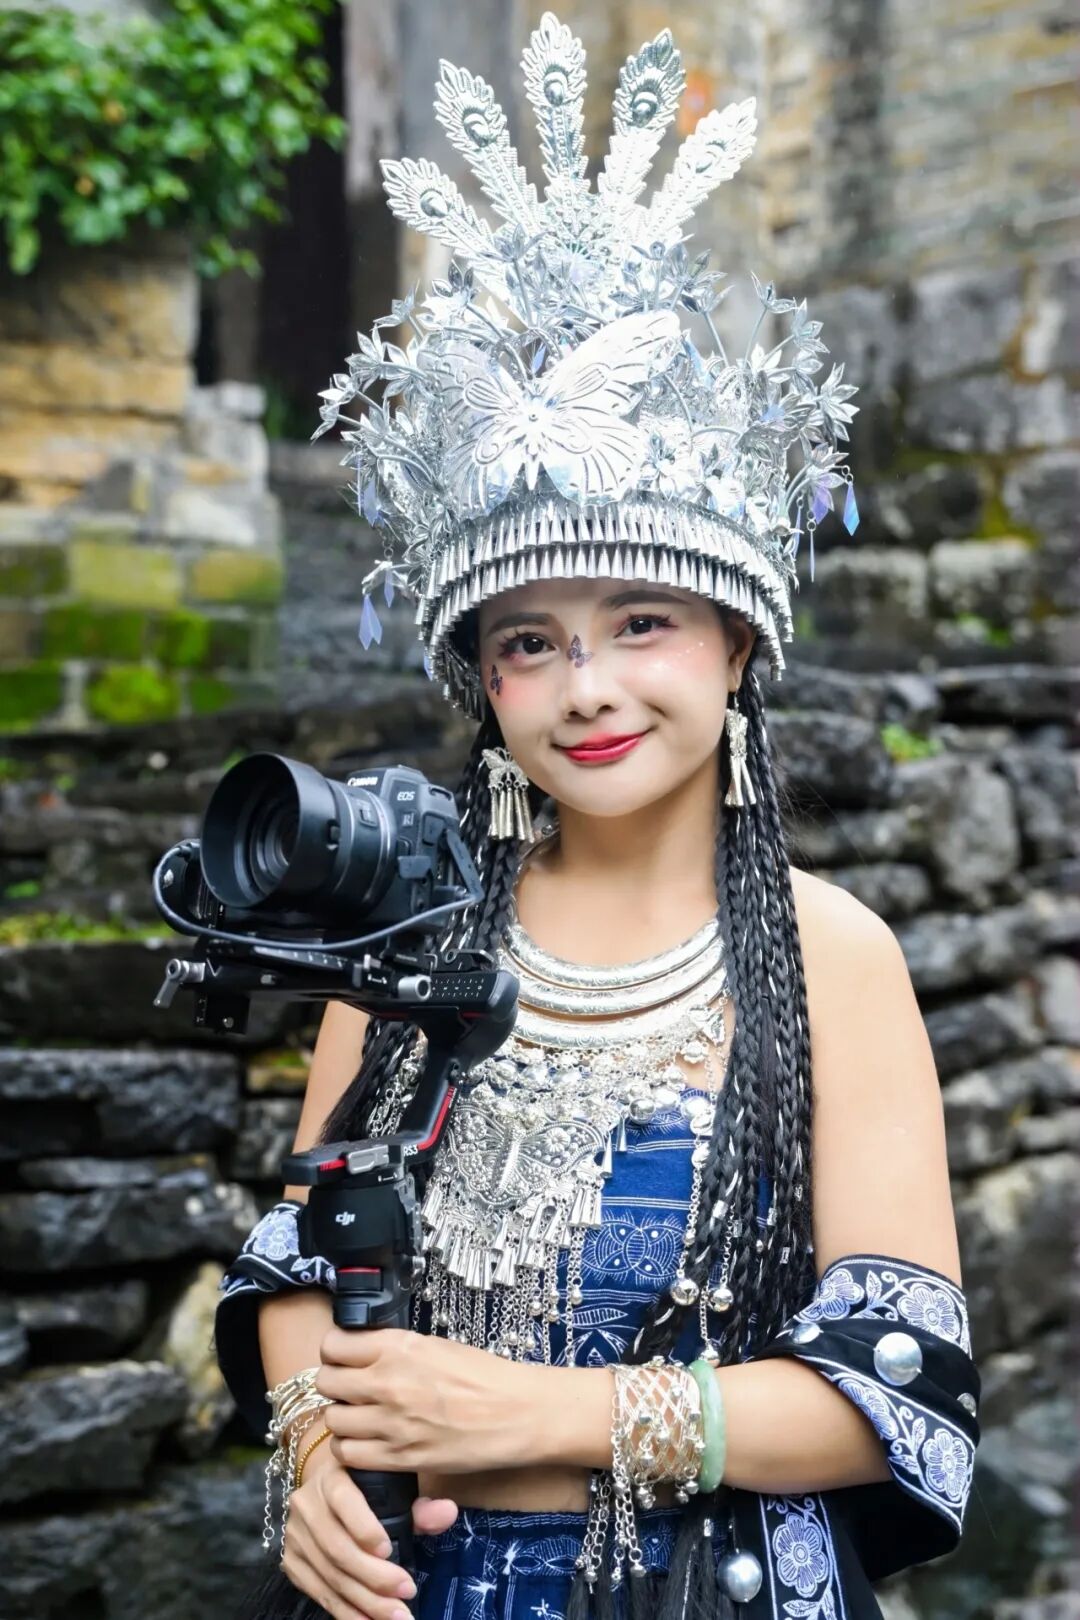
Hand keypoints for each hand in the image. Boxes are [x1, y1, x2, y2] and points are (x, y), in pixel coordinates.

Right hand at [282, 1436, 456, 1619]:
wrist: (328, 1490)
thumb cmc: (370, 1489)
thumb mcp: (393, 1488)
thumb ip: (420, 1505)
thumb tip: (447, 1512)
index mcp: (332, 1475)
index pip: (344, 1501)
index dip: (364, 1528)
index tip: (389, 1551)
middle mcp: (307, 1504)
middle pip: (338, 1549)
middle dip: (374, 1578)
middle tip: (407, 1594)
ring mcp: (295, 1535)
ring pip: (330, 1576)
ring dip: (365, 1603)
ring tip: (397, 1617)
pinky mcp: (291, 1561)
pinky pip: (319, 1593)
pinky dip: (346, 1612)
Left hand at [315, 1326, 546, 1475]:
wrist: (518, 1413)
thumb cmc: (485, 1375)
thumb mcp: (436, 1345)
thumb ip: (396, 1349)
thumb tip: (364, 1352)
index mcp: (398, 1347)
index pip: (334, 1345)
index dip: (334, 1351)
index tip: (341, 1356)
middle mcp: (387, 1382)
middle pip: (326, 1382)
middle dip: (334, 1384)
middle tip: (349, 1388)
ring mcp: (391, 1422)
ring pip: (333, 1421)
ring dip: (342, 1418)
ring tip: (360, 1417)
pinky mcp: (400, 1457)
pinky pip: (349, 1455)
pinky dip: (351, 1449)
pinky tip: (368, 1442)